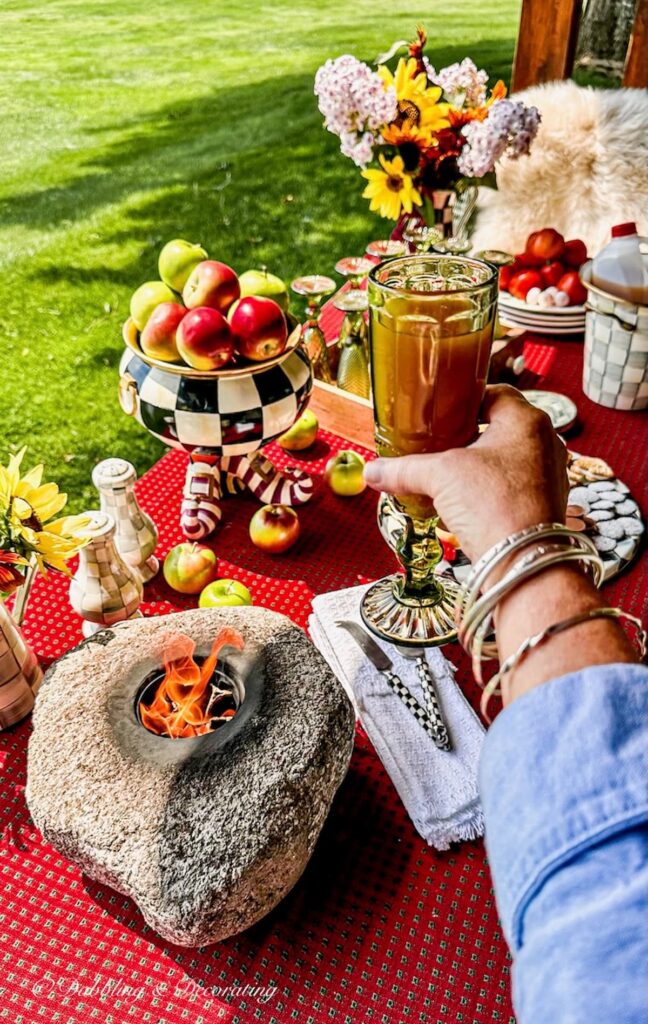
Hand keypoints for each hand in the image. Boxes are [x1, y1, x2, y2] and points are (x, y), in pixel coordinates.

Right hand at [363, 385, 568, 564]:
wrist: (522, 563)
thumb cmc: (493, 506)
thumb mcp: (440, 477)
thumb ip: (404, 469)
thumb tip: (372, 472)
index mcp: (526, 420)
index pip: (495, 393)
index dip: (465, 399)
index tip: (443, 409)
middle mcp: (545, 443)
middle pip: (501, 426)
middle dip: (468, 435)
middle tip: (439, 441)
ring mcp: (550, 474)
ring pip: (508, 457)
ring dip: (479, 463)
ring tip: (449, 473)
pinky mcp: (546, 503)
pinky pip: (515, 484)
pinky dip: (491, 487)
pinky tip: (466, 500)